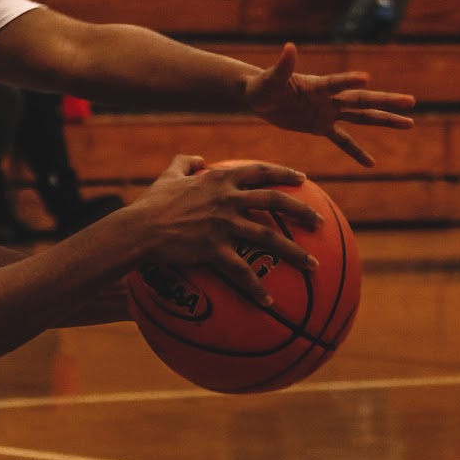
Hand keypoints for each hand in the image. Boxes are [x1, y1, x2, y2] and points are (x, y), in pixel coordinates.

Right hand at [134, 155, 321, 308]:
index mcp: (220, 180)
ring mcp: (224, 224)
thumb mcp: (168, 176)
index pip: (260, 172)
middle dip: (302, 211)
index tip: (302, 178)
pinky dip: (256, 288)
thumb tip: (198, 157)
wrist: (139, 229)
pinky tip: (269, 302)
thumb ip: (184, 162)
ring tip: (313, 266)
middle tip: (320, 222)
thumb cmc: (152, 203)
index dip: (283, 173)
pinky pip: (242, 271)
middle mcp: (228, 199)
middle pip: (275, 201)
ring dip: (294, 253)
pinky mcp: (215, 249)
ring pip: (269, 237)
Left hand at [244, 42, 416, 169]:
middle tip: (411, 101)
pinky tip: (371, 163)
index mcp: (316, 86)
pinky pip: (342, 140)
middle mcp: (328, 98)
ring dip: (384, 120)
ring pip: (362, 117)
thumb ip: (282, 66)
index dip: (348, 81)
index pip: (335, 83)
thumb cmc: (262, 86)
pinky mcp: (321, 126)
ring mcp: (328, 112)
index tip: (366, 79)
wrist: (261, 97)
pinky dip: (355, 152)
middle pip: (362, 100)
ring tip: (409, 123)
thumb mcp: (269, 80)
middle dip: (386, 102)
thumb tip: (289, 47)